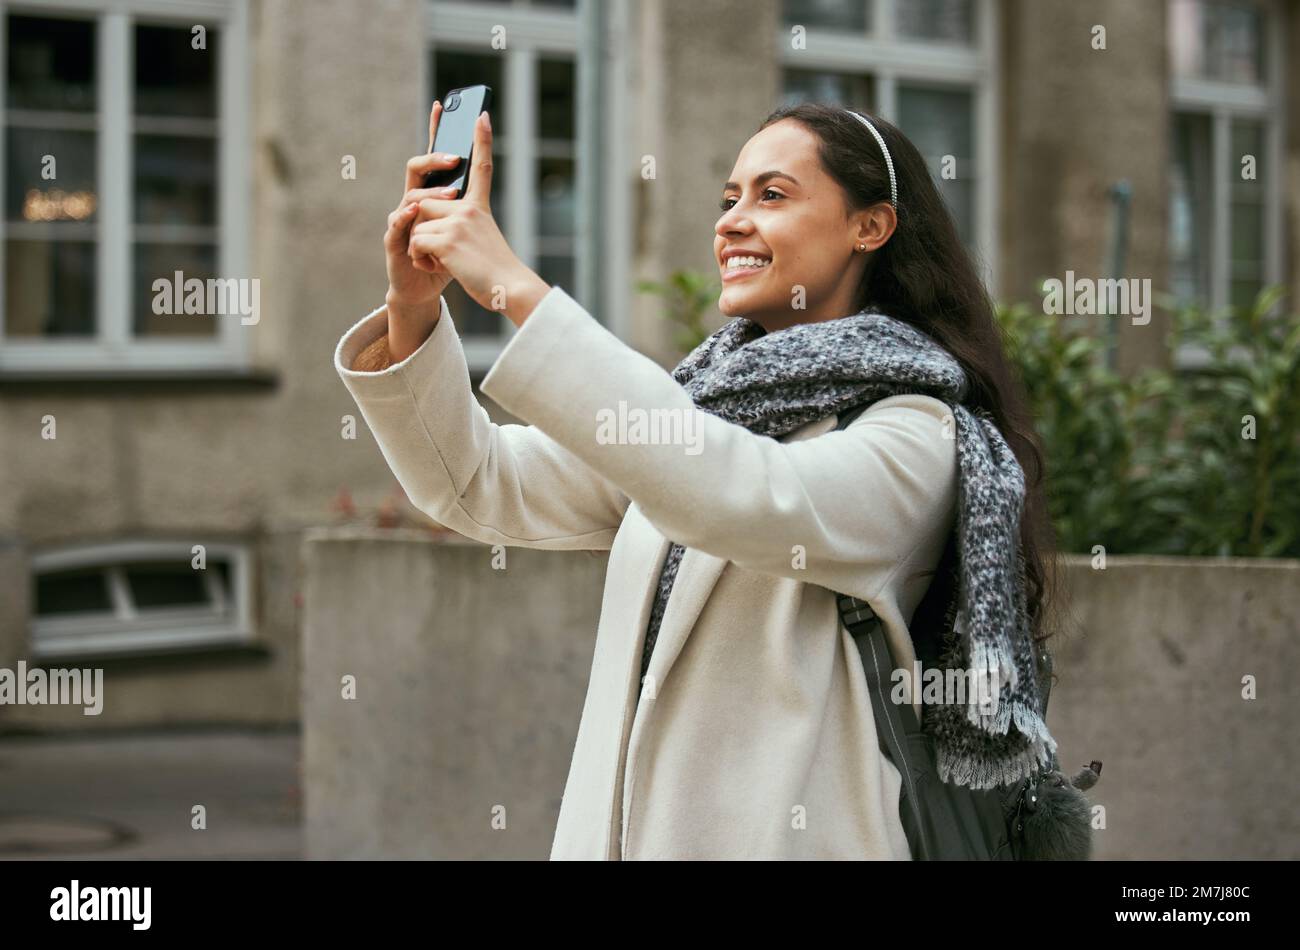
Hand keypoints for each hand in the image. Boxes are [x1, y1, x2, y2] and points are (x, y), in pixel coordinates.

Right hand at [384, 100, 462, 309]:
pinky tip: (412, 213)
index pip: (433, 158)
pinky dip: (405, 219)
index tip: (443, 105)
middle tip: (456, 158)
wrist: (425, 289)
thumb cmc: (445, 258)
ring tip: (451, 198)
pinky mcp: (394, 242)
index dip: (436, 132)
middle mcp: (412, 202)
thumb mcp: (464, 228)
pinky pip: (396, 226)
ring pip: (410, 196)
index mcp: (430, 196)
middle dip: (435, 159)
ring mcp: (401, 220)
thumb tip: (484, 172)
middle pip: (417, 168)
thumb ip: (469, 204)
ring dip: (431, 194)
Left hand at [408, 111, 549, 325]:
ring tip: (446, 262)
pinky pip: (416, 241)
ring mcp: (459, 221)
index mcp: (479, 207)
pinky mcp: (448, 238)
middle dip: (422, 227)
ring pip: (417, 225)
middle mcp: (469, 208)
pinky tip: (441, 267)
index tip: (482, 115)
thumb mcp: (481, 240)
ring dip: (422, 247)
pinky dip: (421, 258)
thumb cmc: (494, 273)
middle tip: (443, 250)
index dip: (482, 140)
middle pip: (424, 203)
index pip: (481, 167)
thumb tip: (435, 219)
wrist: (509, 289)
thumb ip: (460, 225)